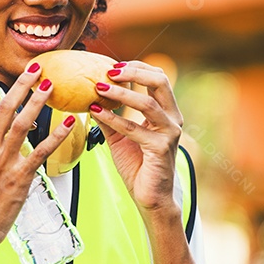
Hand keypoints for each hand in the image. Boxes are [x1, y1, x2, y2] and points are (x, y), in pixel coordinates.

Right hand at [0, 64, 76, 256]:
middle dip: (22, 86)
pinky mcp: (19, 178)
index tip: (24, 81)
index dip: (11, 94)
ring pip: (22, 124)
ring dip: (37, 102)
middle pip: (6, 109)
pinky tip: (67, 124)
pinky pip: (40, 152)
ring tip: (50, 86)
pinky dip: (55, 136)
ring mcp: (3, 163)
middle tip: (36, 68)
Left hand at [88, 61, 183, 217]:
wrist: (150, 197)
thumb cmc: (139, 167)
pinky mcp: (161, 148)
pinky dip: (114, 118)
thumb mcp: (120, 136)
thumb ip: (109, 116)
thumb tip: (90, 97)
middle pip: (160, 81)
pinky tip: (96, 112)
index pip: (158, 78)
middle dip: (134, 71)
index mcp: (167, 112)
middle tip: (109, 70)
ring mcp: (169, 133)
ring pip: (147, 103)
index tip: (113, 66)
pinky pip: (135, 128)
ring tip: (98, 87)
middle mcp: (173, 118)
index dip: (137, 67)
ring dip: (120, 93)